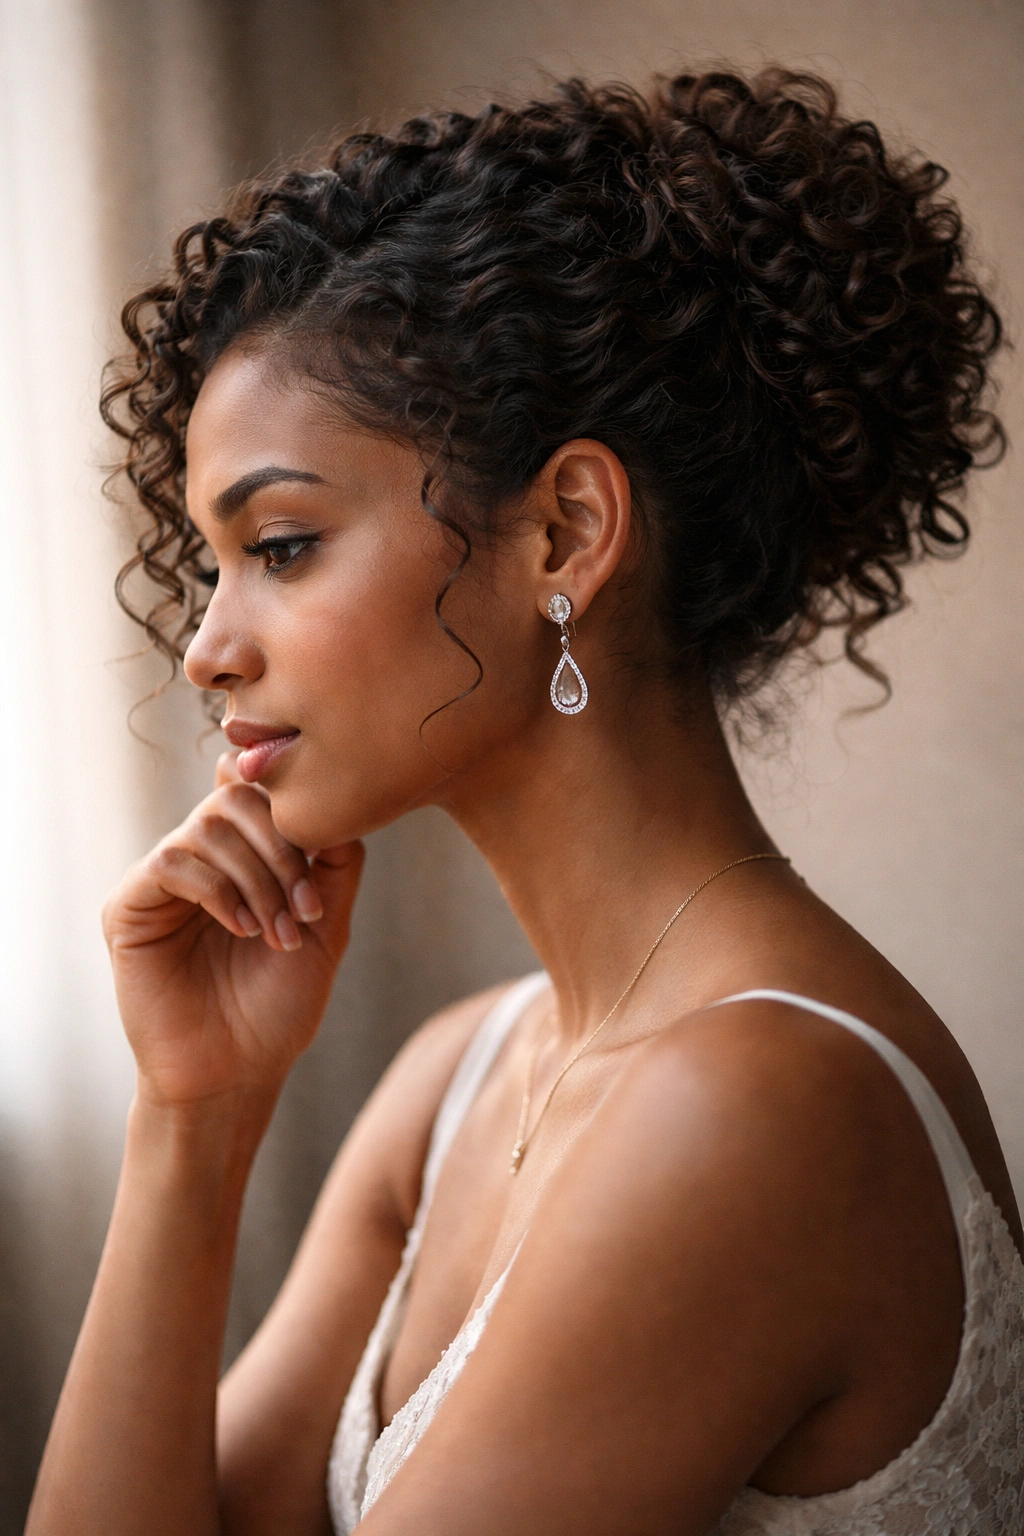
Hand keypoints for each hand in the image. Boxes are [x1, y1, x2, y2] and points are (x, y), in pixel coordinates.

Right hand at [103, 752, 364, 1108]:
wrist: (236, 1073)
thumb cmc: (279, 1006)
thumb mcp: (326, 926)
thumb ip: (336, 861)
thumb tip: (341, 803)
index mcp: (242, 857)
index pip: (259, 791)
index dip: (293, 810)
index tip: (322, 857)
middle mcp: (199, 859)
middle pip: (237, 799)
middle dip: (282, 849)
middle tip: (304, 907)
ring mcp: (161, 881)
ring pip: (207, 827)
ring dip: (257, 878)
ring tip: (276, 932)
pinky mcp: (129, 908)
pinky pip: (171, 861)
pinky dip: (218, 890)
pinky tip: (242, 929)